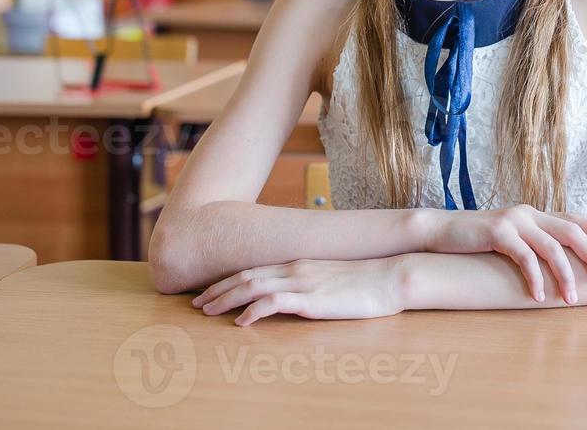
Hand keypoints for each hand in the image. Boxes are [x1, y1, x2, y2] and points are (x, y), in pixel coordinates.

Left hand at [191, 257, 406, 325]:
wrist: (390, 277)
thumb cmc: (365, 281)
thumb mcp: (332, 279)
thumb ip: (310, 283)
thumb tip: (295, 296)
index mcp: (298, 263)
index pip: (254, 269)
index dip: (228, 280)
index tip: (209, 291)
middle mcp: (295, 268)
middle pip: (245, 275)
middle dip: (217, 289)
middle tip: (196, 303)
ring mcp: (302, 282)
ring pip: (252, 286)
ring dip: (225, 299)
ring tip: (207, 312)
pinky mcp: (311, 299)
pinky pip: (273, 303)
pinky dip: (252, 311)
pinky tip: (240, 322)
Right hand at [424, 204, 586, 304]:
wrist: (440, 232)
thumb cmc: (475, 241)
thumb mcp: (508, 238)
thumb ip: (529, 243)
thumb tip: (554, 263)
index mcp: (533, 214)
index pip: (571, 218)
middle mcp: (528, 213)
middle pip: (570, 231)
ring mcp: (514, 221)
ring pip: (551, 247)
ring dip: (565, 275)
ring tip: (572, 299)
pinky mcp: (498, 232)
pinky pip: (525, 258)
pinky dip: (534, 279)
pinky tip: (538, 298)